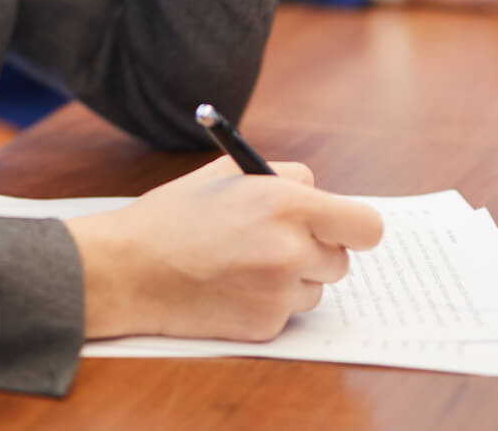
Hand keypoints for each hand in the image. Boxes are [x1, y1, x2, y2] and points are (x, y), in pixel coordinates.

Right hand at [65, 157, 382, 341]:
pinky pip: (288, 311)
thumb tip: (321, 196)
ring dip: (294, 277)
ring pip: (316, 287)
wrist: (132, 266)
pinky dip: (268, 300)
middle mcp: (290, 249)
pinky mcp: (266, 325)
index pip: (366, 225)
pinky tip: (232, 284)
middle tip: (278, 239)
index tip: (344, 227)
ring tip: (245, 261)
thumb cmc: (176, 213)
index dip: (356, 226)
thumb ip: (284, 179)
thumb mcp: (229, 173)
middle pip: (342, 258)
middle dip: (316, 249)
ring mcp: (279, 292)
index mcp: (285, 202)